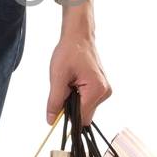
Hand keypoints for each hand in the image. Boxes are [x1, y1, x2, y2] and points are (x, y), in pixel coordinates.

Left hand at [46, 4, 111, 127]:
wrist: (78, 37)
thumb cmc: (70, 51)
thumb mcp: (58, 77)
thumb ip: (55, 101)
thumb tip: (52, 120)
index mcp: (96, 90)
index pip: (80, 117)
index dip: (66, 113)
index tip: (57, 104)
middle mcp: (104, 93)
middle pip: (84, 115)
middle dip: (70, 105)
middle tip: (64, 87)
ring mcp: (104, 91)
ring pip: (84, 109)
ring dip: (73, 100)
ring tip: (69, 81)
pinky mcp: (101, 89)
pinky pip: (87, 101)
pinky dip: (77, 95)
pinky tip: (74, 81)